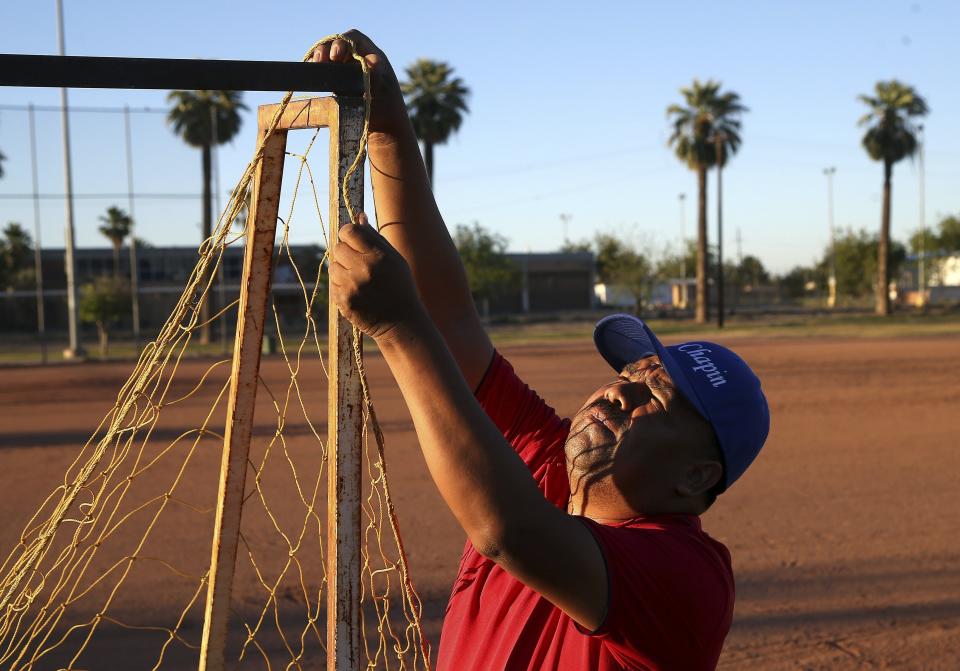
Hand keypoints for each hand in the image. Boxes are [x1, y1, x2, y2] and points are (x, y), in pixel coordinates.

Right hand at [310, 30, 409, 143]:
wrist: (381, 128)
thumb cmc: (386, 107)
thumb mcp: (382, 90)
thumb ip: (375, 76)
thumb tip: (370, 63)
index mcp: (371, 54)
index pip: (353, 39)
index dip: (342, 43)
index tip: (335, 56)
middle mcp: (357, 58)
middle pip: (337, 44)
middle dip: (326, 49)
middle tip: (319, 61)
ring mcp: (346, 69)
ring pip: (328, 56)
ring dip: (319, 57)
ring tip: (314, 65)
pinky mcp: (337, 82)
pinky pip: (324, 70)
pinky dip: (316, 69)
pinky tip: (310, 70)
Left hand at [329, 213, 424, 341]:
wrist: (401, 323)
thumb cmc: (400, 287)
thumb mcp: (395, 259)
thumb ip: (375, 237)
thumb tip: (358, 216)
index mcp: (379, 256)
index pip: (349, 232)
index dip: (347, 233)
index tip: (350, 238)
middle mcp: (364, 269)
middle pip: (338, 248)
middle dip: (344, 252)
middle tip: (356, 262)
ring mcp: (352, 286)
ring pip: (332, 266)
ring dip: (341, 270)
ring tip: (358, 279)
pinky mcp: (344, 301)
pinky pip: (332, 284)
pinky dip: (341, 286)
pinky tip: (356, 292)